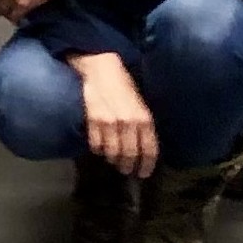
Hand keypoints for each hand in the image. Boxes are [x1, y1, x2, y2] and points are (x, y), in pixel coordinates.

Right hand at [72, 52, 158, 178]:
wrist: (100, 69)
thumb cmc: (123, 86)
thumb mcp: (140, 106)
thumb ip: (142, 126)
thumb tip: (141, 148)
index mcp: (145, 119)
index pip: (149, 151)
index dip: (147, 166)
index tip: (143, 173)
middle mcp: (129, 123)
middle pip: (129, 155)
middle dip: (127, 166)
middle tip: (125, 170)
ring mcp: (110, 123)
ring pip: (112, 153)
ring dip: (112, 159)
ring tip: (112, 160)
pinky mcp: (93, 120)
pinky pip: (96, 144)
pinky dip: (97, 150)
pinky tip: (99, 148)